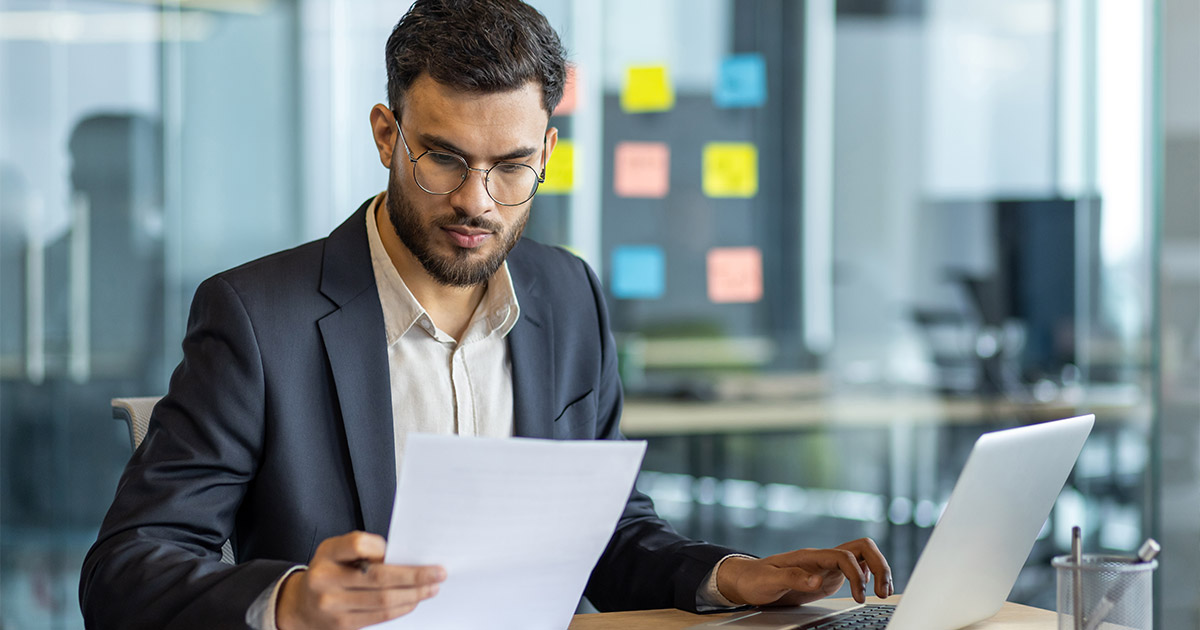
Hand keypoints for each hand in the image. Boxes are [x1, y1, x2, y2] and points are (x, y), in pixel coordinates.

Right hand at [276, 531, 445, 629]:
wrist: (300, 606)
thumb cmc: (329, 571)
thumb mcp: (337, 551)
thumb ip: (364, 549)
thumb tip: (404, 557)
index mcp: (327, 553)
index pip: (357, 544)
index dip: (382, 547)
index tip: (405, 549)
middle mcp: (326, 579)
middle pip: (379, 577)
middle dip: (415, 576)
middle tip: (438, 572)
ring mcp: (333, 605)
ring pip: (383, 600)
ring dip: (414, 594)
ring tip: (432, 588)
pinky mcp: (342, 624)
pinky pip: (379, 616)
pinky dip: (402, 608)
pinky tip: (414, 600)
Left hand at [715, 538, 892, 607]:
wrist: (746, 580)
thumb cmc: (754, 578)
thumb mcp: (769, 581)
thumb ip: (793, 578)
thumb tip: (817, 581)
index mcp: (810, 556)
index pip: (845, 556)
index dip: (857, 574)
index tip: (860, 596)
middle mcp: (822, 557)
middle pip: (862, 548)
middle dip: (879, 566)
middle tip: (882, 591)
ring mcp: (826, 566)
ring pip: (862, 556)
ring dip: (877, 570)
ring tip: (883, 592)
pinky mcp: (827, 576)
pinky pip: (856, 568)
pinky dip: (869, 576)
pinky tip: (870, 589)